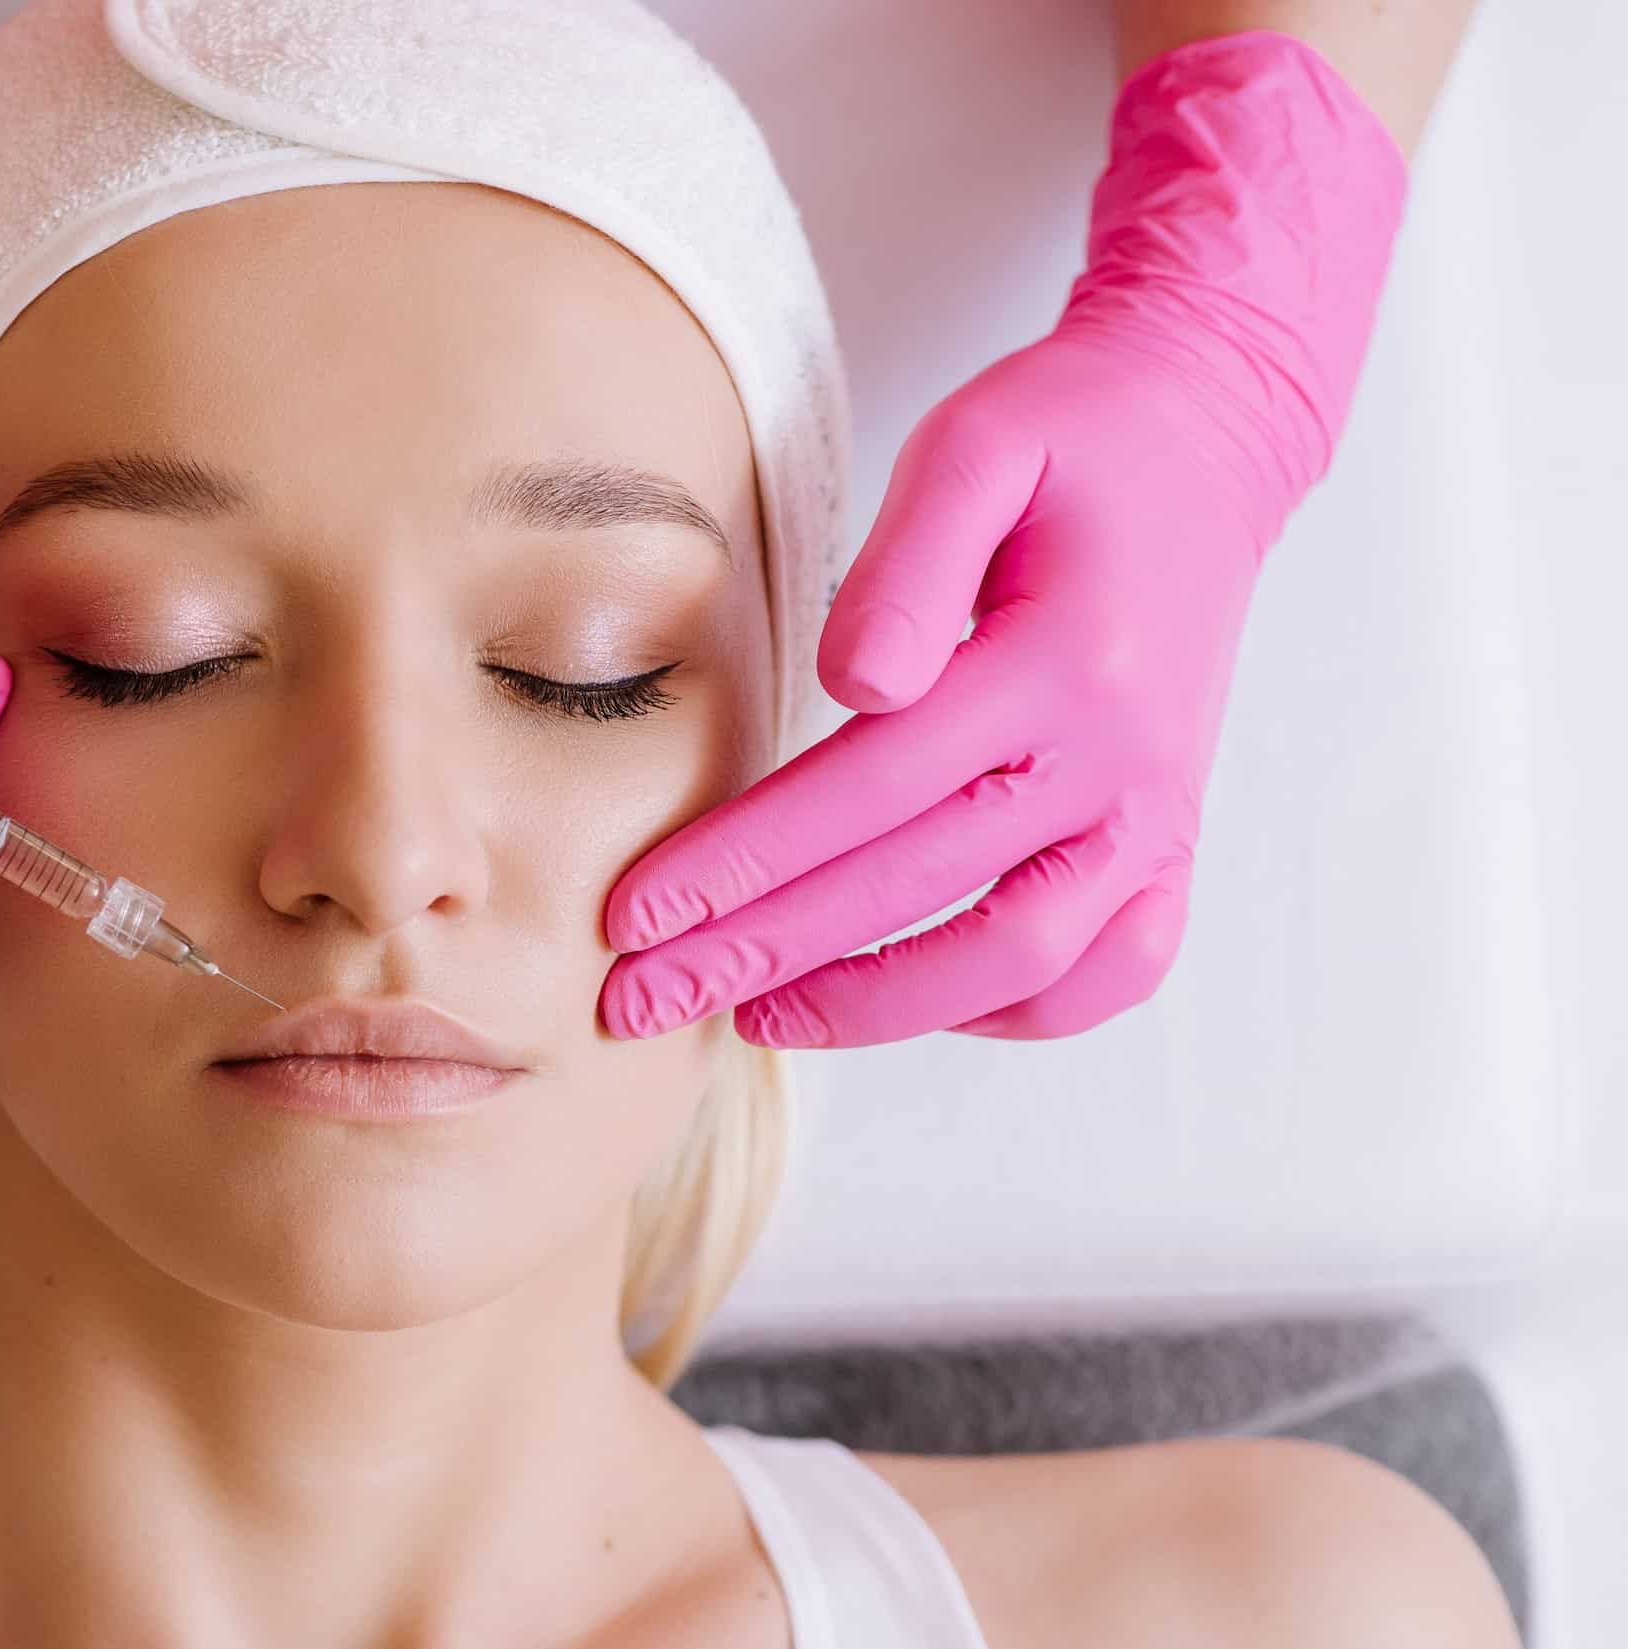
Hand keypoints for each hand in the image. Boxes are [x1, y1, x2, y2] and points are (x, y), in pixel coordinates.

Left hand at [598, 32, 1404, 1048]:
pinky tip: (913, 1002)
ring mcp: (1157, 814)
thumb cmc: (1070, 438)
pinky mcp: (1174, 840)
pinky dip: (1011, 1010)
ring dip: (875, 1006)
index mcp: (1061, 663)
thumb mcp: (977, 445)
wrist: (1209, 439)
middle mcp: (1120, 760)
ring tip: (754, 1016)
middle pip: (915, 891)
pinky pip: (1110, 972)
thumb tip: (850, 683)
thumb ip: (906, 563)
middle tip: (639, 998)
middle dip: (761, 955)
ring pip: (1018, 962)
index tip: (634, 915)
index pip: (866, 792)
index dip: (741, 863)